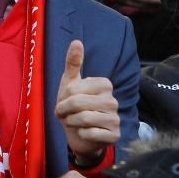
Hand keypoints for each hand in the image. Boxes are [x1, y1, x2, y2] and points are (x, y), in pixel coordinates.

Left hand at [55, 40, 119, 161]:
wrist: (79, 136)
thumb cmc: (74, 108)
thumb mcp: (70, 84)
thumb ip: (73, 63)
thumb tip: (76, 41)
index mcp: (104, 84)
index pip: (74, 89)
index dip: (63, 97)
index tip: (64, 101)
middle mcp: (113, 100)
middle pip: (77, 103)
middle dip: (64, 111)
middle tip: (63, 114)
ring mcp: (115, 119)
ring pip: (84, 119)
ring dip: (71, 122)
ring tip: (72, 122)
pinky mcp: (114, 135)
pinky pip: (90, 134)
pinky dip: (81, 134)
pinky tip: (84, 133)